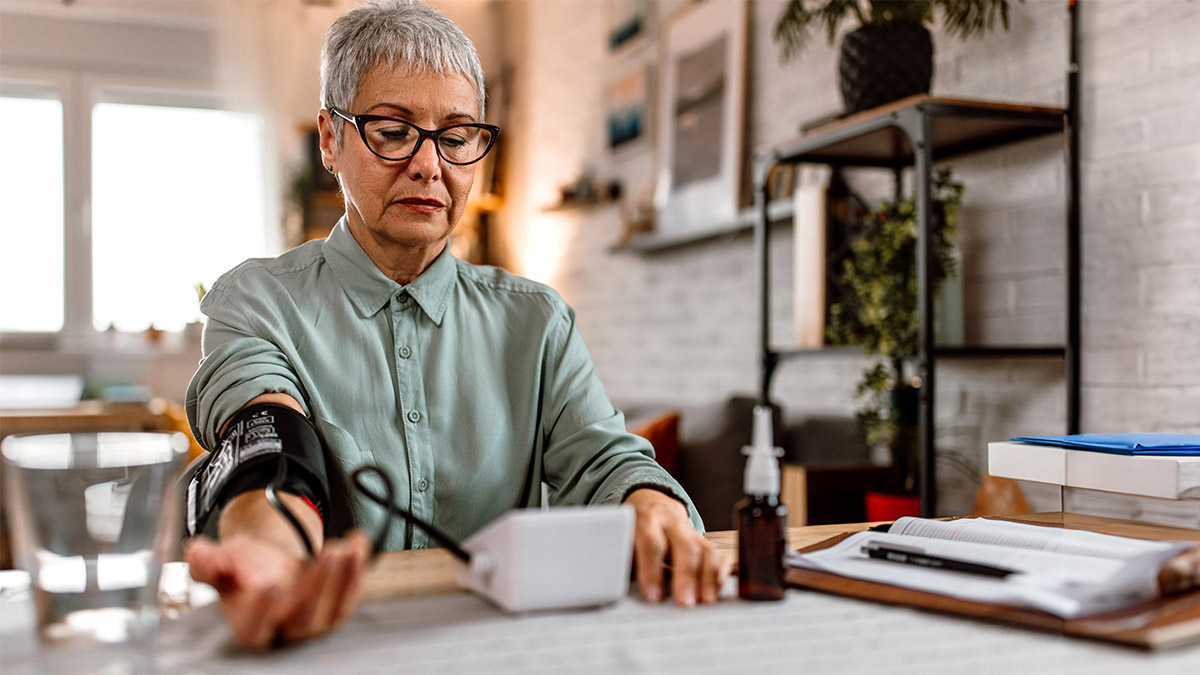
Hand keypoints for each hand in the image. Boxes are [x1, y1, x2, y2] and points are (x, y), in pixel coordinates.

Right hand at [185, 530, 370, 648]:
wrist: (266, 564)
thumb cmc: (241, 569)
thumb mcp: (220, 563)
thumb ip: (207, 562)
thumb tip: (197, 552)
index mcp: (249, 625)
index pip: (256, 628)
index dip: (262, 610)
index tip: (268, 584)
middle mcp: (284, 629)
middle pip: (304, 619)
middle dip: (318, 587)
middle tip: (327, 555)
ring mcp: (314, 622)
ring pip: (333, 610)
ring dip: (343, 578)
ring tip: (346, 548)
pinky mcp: (336, 608)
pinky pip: (351, 594)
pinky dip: (358, 569)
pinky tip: (359, 544)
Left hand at [624, 488, 730, 606]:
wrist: (651, 505)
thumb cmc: (632, 531)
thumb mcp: (622, 539)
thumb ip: (622, 559)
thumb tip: (614, 587)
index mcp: (647, 520)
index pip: (651, 543)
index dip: (652, 570)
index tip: (653, 596)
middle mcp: (673, 523)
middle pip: (685, 546)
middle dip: (687, 575)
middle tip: (686, 602)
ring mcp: (692, 532)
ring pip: (706, 551)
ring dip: (709, 578)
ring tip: (706, 602)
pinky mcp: (706, 541)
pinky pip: (719, 556)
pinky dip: (721, 574)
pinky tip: (716, 592)